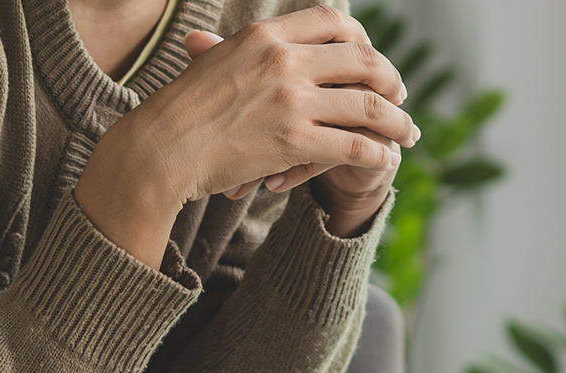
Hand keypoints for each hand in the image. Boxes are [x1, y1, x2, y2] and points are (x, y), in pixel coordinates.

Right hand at [74, 6, 415, 266]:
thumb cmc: (179, 111)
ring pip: (368, 105)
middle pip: (363, 60)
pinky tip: (385, 159)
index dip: (363, 39)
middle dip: (390, 79)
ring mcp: (291, 101)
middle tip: (400, 96)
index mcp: (265, 36)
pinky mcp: (293, 141)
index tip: (371, 60)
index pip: (334, 21)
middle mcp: (283, 61)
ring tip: (407, 133)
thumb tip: (247, 40)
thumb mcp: (211, 62)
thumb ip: (241, 49)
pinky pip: (354, 144)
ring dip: (396, 121)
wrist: (159, 150)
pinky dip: (377, 152)